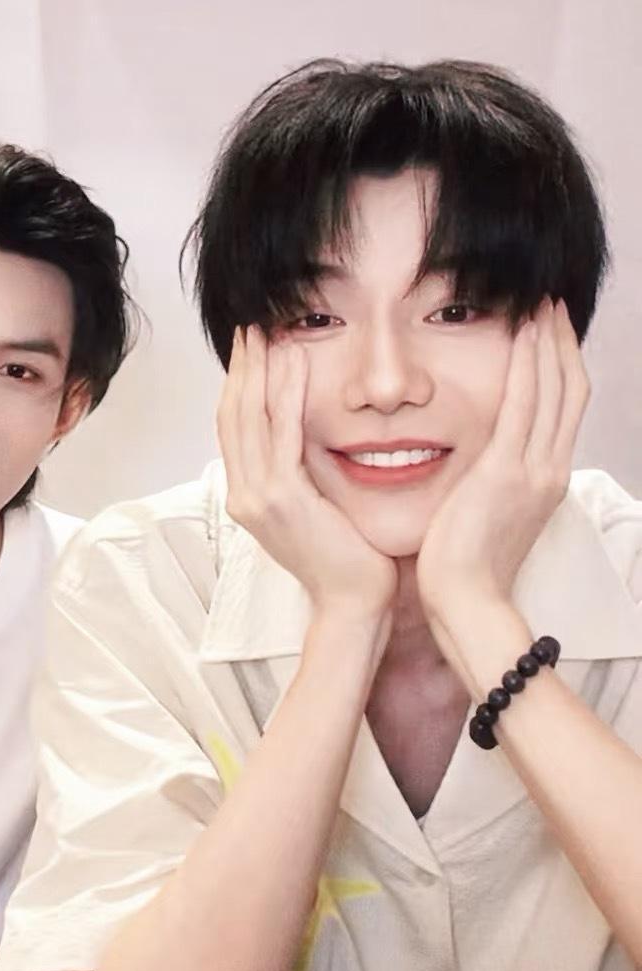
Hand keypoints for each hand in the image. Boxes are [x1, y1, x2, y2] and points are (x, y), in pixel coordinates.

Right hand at [218, 325, 396, 620]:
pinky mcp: (283, 499)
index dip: (239, 385)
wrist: (351, 603)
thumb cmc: (346, 562)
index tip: (249, 349)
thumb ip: (303, 476)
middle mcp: (243, 496)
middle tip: (250, 326)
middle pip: (232, 416)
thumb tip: (313, 442)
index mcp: (247, 498)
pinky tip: (295, 362)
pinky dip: (286, 394)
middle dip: (241, 367)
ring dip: (258, 369)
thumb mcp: (316, 511)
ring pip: (248, 418)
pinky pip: (281, 435)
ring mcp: (257, 498)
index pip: (234, 430)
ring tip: (267, 330)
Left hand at [417, 299, 588, 634]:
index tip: (548, 336)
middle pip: (570, 392)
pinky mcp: (506, 473)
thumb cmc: (463, 570)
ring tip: (541, 305)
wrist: (465, 602)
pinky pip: (525, 405)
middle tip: (551, 305)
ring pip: (555, 390)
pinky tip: (523, 334)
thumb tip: (476, 468)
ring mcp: (533, 471)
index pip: (562, 412)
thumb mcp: (483, 519)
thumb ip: (488, 486)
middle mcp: (549, 471)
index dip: (559, 369)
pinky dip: (528, 366)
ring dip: (549, 343)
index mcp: (544, 482)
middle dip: (562, 345)